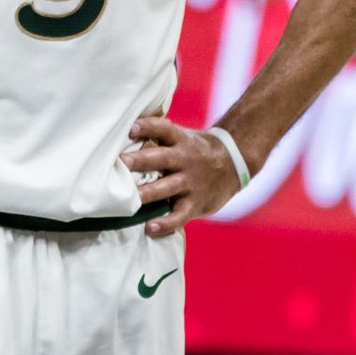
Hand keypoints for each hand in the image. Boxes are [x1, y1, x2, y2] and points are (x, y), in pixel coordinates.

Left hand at [123, 117, 244, 237]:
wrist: (233, 164)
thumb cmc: (196, 151)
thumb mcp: (183, 137)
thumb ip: (159, 136)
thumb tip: (123, 130)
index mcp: (181, 141)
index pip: (164, 129)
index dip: (148, 127)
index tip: (131, 128)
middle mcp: (186, 160)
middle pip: (162, 158)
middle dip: (141, 160)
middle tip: (122, 161)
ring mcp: (191, 183)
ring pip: (168, 187)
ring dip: (149, 192)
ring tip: (132, 199)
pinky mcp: (195, 203)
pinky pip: (179, 215)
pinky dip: (165, 223)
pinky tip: (149, 227)